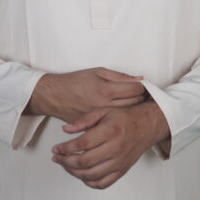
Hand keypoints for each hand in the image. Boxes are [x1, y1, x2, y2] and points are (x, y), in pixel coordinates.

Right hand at [27, 67, 146, 123]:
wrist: (54, 96)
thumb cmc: (74, 82)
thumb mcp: (97, 72)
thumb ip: (119, 76)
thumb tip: (138, 79)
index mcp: (106, 90)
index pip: (135, 90)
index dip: (143, 87)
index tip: (145, 87)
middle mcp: (104, 105)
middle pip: (134, 104)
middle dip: (141, 99)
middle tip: (145, 96)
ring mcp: (100, 118)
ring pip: (126, 115)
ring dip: (134, 110)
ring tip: (136, 105)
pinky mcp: (95, 126)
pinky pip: (113, 124)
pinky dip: (121, 119)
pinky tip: (124, 115)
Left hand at [51, 100, 169, 189]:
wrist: (146, 126)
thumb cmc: (124, 117)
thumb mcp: (103, 111)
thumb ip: (83, 120)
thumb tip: (65, 130)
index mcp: (109, 131)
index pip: (82, 145)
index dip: (65, 148)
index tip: (55, 149)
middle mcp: (115, 149)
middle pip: (84, 162)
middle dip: (66, 162)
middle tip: (57, 158)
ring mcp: (119, 162)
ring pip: (91, 175)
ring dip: (74, 172)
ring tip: (66, 165)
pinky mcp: (122, 171)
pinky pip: (103, 183)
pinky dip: (89, 182)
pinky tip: (82, 174)